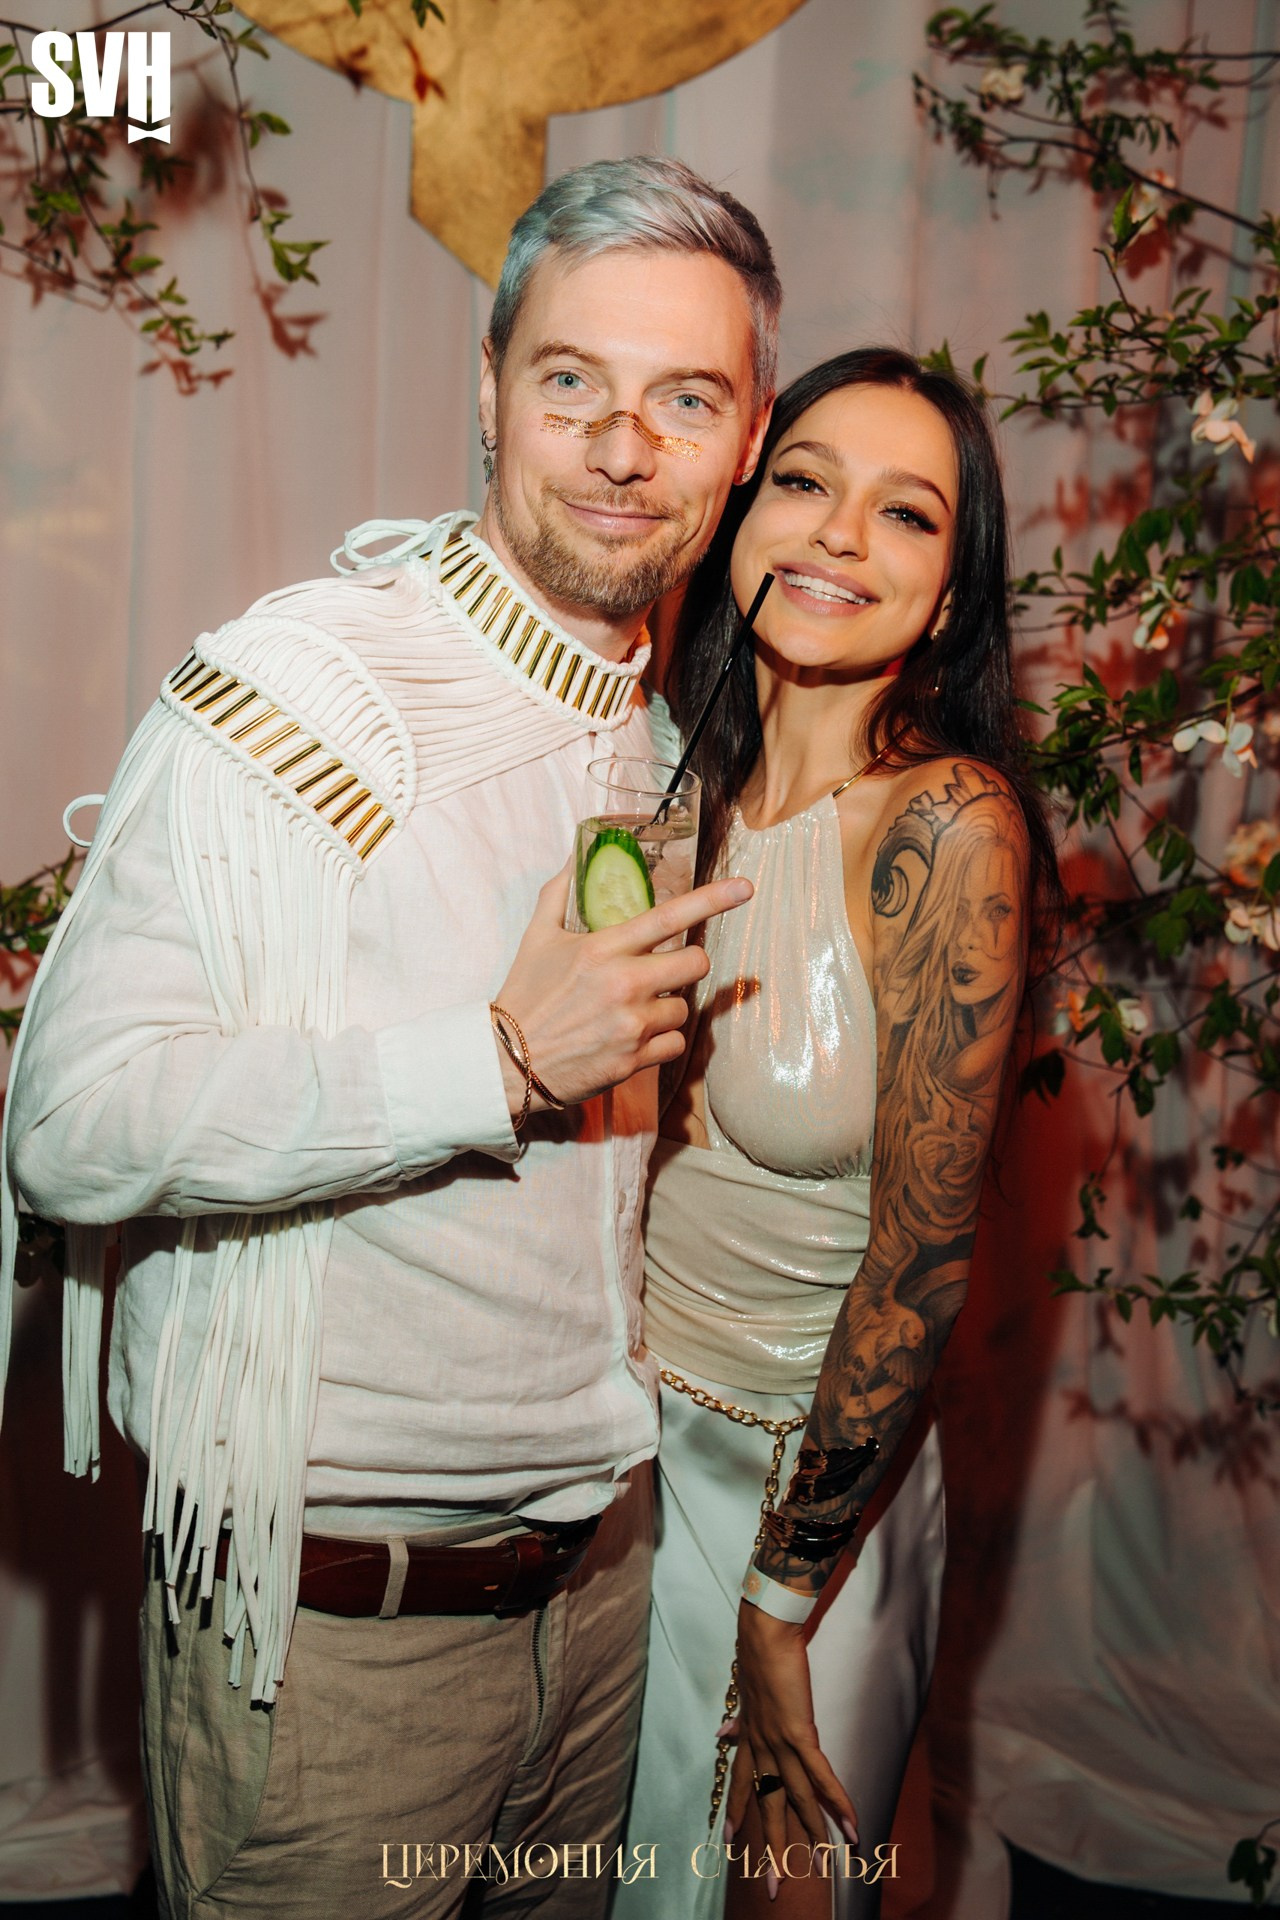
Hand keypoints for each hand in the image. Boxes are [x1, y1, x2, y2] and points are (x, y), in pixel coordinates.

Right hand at [493, 864, 751, 1113]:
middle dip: (688, 964)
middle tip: (666, 970)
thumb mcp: (537, 936)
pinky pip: (675, 1043)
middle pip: (696, 964)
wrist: (507, 1061)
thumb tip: (577, 855)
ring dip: (668, 1007)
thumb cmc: (524, 994)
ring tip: (634, 1009)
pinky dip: (661, 1041)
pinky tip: (634, 1038)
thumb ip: (560, 892)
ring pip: (685, 1007)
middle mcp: (623, 984)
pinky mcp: (634, 1060)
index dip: (712, 899)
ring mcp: (632, 1024)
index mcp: (603, 949)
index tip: (745, 888)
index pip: (669, 917)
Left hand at [725, 1601, 857, 1856]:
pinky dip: (837, 1802)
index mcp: (749, 1737)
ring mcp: (780, 1743)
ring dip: (813, 1834)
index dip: (734, 1812)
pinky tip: (851, 1826)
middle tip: (770, 1885)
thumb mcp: (745, 1695)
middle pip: (767, 1805)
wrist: (765, 1632)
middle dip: (770, 1847)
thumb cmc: (758, 1657)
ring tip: (824, 1867)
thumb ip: (738, 1721)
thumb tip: (722, 1734)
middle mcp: (762, 1747)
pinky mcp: (801, 1734)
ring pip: (797, 1799)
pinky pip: (820, 1777)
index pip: (740, 1783)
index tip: (726, 1841)